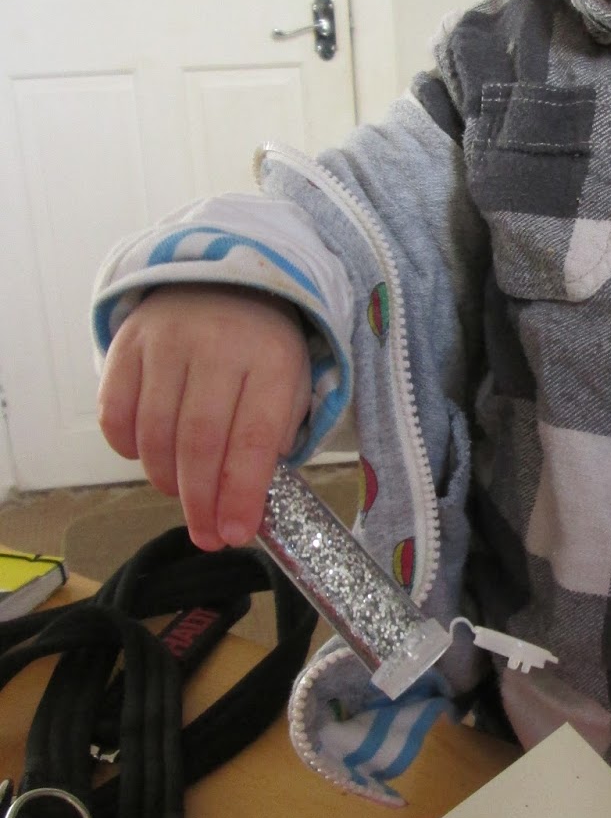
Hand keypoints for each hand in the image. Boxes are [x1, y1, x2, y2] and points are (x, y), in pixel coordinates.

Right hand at [98, 285, 309, 550]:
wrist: (223, 281)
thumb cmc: (261, 350)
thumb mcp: (289, 386)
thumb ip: (272, 439)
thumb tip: (242, 503)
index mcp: (272, 359)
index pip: (253, 439)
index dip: (240, 494)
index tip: (233, 535)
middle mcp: (218, 345)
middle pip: (199, 442)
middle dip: (200, 501)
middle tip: (205, 536)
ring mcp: (167, 340)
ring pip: (155, 431)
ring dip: (165, 479)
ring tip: (180, 493)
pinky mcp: (127, 341)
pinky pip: (114, 411)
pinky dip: (128, 447)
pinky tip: (148, 455)